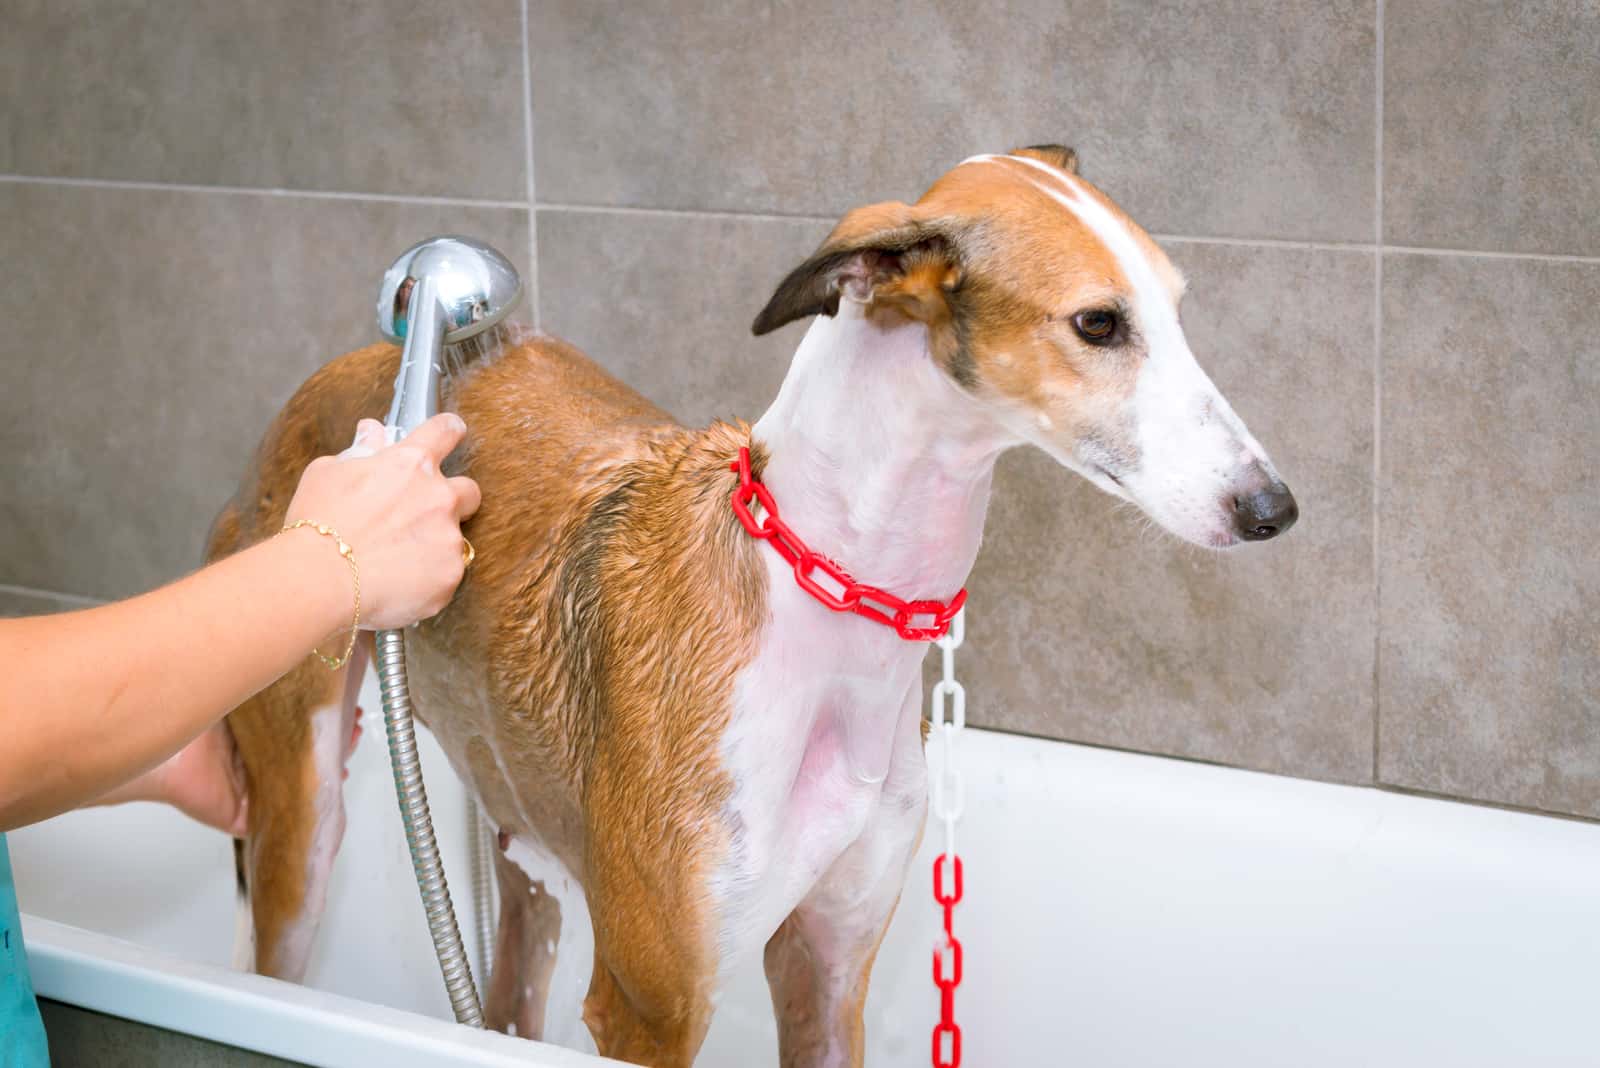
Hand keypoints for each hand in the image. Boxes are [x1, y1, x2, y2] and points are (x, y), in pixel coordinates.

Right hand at [284, 413, 481, 628]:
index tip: (452, 432)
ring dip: (434, 543)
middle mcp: (438, 496)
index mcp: (410, 464)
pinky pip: (447, 572)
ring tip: (396, 558)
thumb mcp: (328, 474)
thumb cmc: (316, 526)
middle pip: (469, 490)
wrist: (319, 582)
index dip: (449, 430)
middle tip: (422, 516)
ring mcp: (448, 537)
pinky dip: (428, 578)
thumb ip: (360, 451)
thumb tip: (372, 430)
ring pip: (455, 537)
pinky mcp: (450, 573)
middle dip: (453, 500)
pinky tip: (398, 582)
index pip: (444, 431)